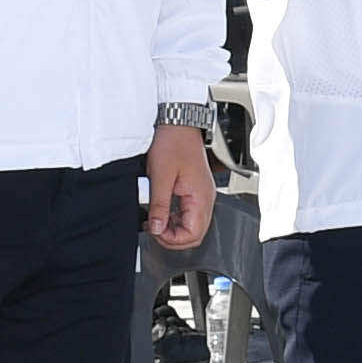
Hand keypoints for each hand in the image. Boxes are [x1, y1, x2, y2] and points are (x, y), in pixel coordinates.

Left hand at [144, 121, 216, 250]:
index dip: (172, 239)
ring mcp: (203, 194)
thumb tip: (156, 229)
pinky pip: (190, 213)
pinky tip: (164, 210)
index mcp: (201, 197)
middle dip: (173, 237)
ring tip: (157, 219)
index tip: (155, 231)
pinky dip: (177, 217)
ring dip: (175, 228)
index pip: (193, 234)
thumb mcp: (160, 177)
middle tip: (155, 228)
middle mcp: (206, 198)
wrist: (178, 123)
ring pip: (193, 225)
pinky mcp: (196, 189)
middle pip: (195, 234)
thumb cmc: (173, 143)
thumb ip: (159, 206)